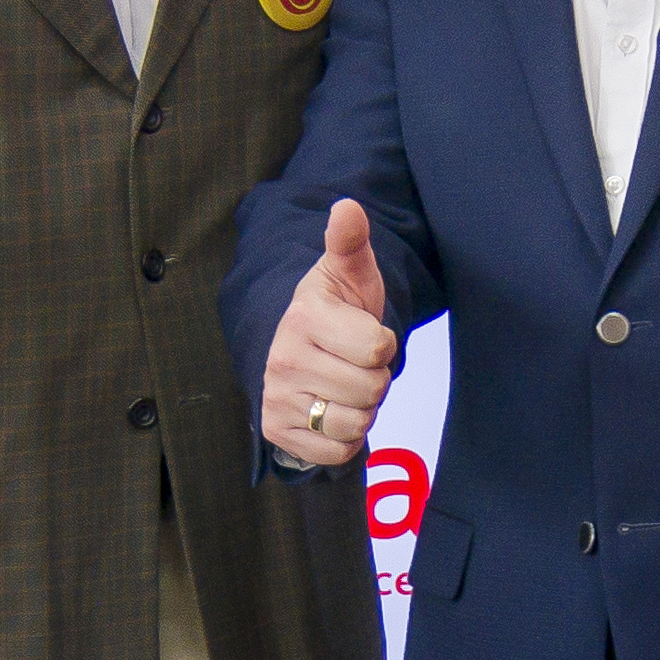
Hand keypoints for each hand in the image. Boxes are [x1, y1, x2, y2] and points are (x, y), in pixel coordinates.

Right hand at [261, 199, 397, 467]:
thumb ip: (350, 241)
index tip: (365, 334)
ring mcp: (277, 397)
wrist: (299, 345)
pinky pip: (337, 451)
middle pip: (370, 390)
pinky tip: (332, 410)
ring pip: (355, 424)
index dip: (383, 344)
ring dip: (361, 410)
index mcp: (306, 318)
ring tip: (344, 386)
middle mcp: (284, 359)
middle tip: (354, 363)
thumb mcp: (348, 272)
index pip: (377, 348)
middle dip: (374, 380)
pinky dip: (345, 438)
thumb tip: (347, 207)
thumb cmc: (336, 308)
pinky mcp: (277, 430)